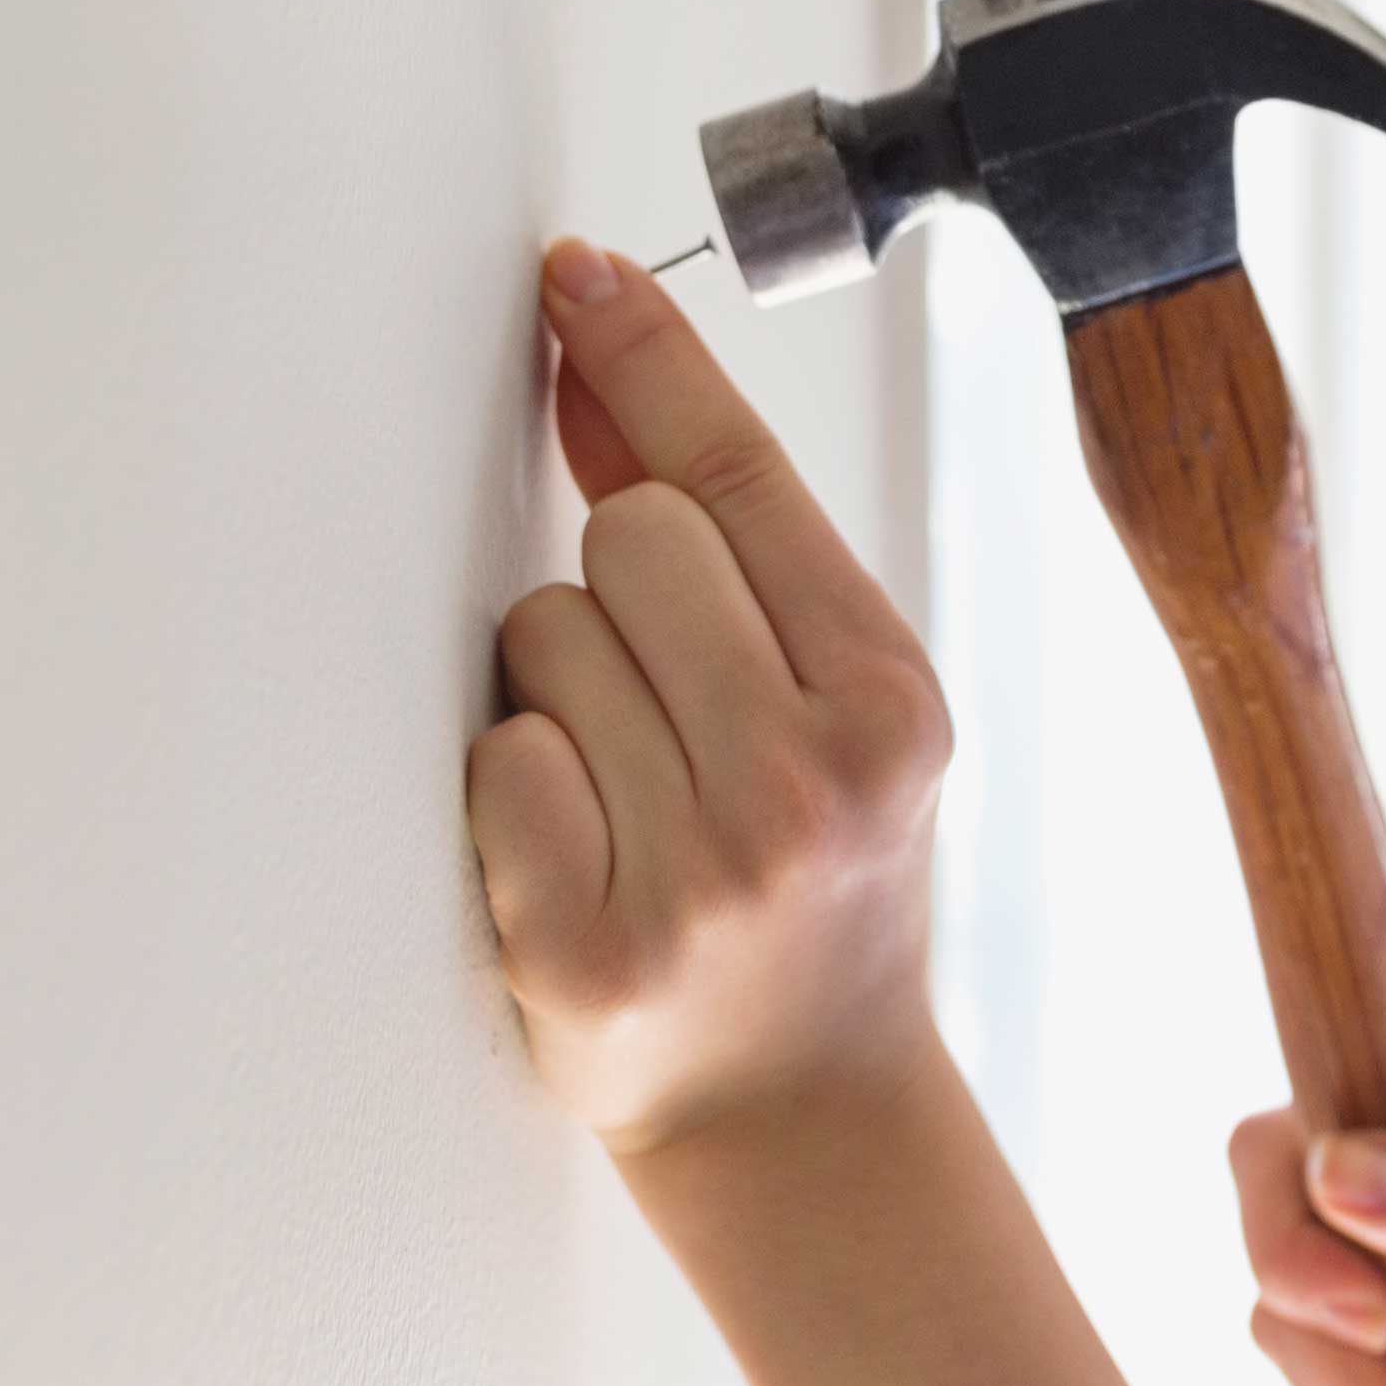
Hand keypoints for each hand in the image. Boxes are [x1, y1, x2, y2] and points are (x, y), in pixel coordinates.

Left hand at [464, 237, 954, 1154]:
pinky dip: (514, 793)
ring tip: (626, 792)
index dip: (650, 361)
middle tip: (663, 708)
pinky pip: (494, 761)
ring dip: (556, 694)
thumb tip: (596, 362)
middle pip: (624, 539)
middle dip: (614, 591)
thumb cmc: (817, 885)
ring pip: (541, 639)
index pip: (741, 481)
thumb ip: (729, 544)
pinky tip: (578, 855)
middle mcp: (810, 785)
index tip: (576, 277)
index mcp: (892, 705)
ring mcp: (698, 873)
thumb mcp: (830, 709)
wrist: (802, 1108)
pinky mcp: (583, 948)